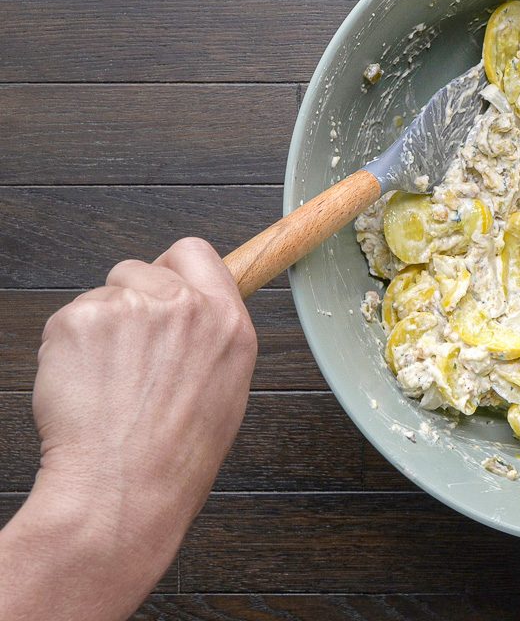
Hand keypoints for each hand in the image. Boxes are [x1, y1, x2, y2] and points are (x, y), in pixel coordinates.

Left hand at [0, 238, 256, 620]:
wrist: (123, 491)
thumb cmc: (174, 456)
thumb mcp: (225, 389)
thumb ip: (210, 336)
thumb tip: (191, 312)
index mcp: (227, 322)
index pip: (197, 253)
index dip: (173, 269)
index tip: (162, 290)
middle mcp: (185, 306)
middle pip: (142, 267)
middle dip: (129, 300)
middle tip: (126, 354)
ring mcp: (132, 308)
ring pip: (101, 295)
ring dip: (98, 329)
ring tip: (108, 384)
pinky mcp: (81, 320)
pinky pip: (67, 319)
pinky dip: (67, 349)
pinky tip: (84, 388)